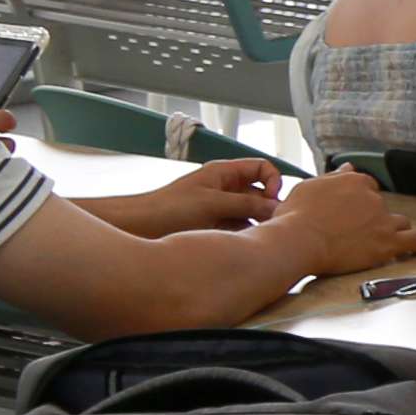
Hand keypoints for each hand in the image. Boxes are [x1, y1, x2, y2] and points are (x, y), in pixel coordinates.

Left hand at [124, 158, 284, 234]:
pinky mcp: (214, 226)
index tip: (274, 199)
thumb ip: (246, 204)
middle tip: (272, 224)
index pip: (262, 169)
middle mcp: (225, 188)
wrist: (139, 227)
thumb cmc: (169, 208)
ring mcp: (220, 207)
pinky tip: (245, 245)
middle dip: (268, 206)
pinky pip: (238, 228)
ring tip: (259, 238)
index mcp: (224, 173)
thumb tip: (276, 207)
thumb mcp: (213, 203)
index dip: (273, 181)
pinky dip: (245, 235)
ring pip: (250, 213)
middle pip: (259, 192)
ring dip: (257, 223)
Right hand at [272, 167, 415, 277]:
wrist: (298, 241)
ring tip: (380, 243)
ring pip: (401, 222)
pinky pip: (415, 240)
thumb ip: (333, 178)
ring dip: (393, 231)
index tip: (351, 214)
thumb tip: (348, 168)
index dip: (360, 203)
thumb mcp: (308, 187)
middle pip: (382, 207)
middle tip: (355, 233)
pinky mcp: (389, 242)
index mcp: (355, 181)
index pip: (368, 188)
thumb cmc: (295, 217)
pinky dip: (414, 245)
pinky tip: (409, 250)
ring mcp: (383, 220)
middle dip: (373, 218)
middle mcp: (373, 198)